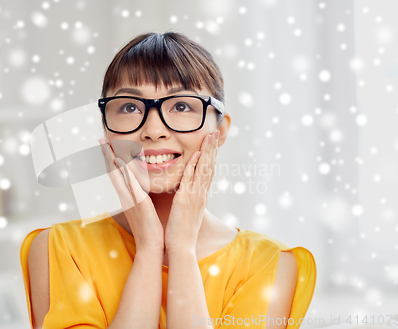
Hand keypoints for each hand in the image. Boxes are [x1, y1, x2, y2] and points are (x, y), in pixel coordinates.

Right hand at [99, 138, 164, 251]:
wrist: (151, 248)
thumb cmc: (150, 231)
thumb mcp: (144, 212)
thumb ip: (141, 200)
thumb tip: (141, 193)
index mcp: (127, 198)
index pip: (116, 176)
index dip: (110, 161)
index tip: (107, 147)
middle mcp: (125, 197)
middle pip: (112, 172)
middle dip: (106, 155)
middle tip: (101, 140)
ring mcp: (130, 200)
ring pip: (119, 176)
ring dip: (112, 159)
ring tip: (107, 145)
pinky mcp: (139, 203)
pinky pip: (131, 184)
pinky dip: (125, 172)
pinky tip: (122, 161)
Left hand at [164, 130, 219, 251]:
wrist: (181, 248)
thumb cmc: (181, 233)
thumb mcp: (187, 213)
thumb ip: (188, 201)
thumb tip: (187, 193)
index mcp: (200, 197)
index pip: (208, 172)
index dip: (211, 156)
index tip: (212, 143)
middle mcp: (201, 194)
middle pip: (209, 166)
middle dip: (212, 148)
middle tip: (215, 132)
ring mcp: (194, 196)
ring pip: (203, 169)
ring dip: (207, 151)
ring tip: (210, 136)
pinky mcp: (185, 200)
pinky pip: (190, 179)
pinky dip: (194, 165)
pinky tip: (196, 153)